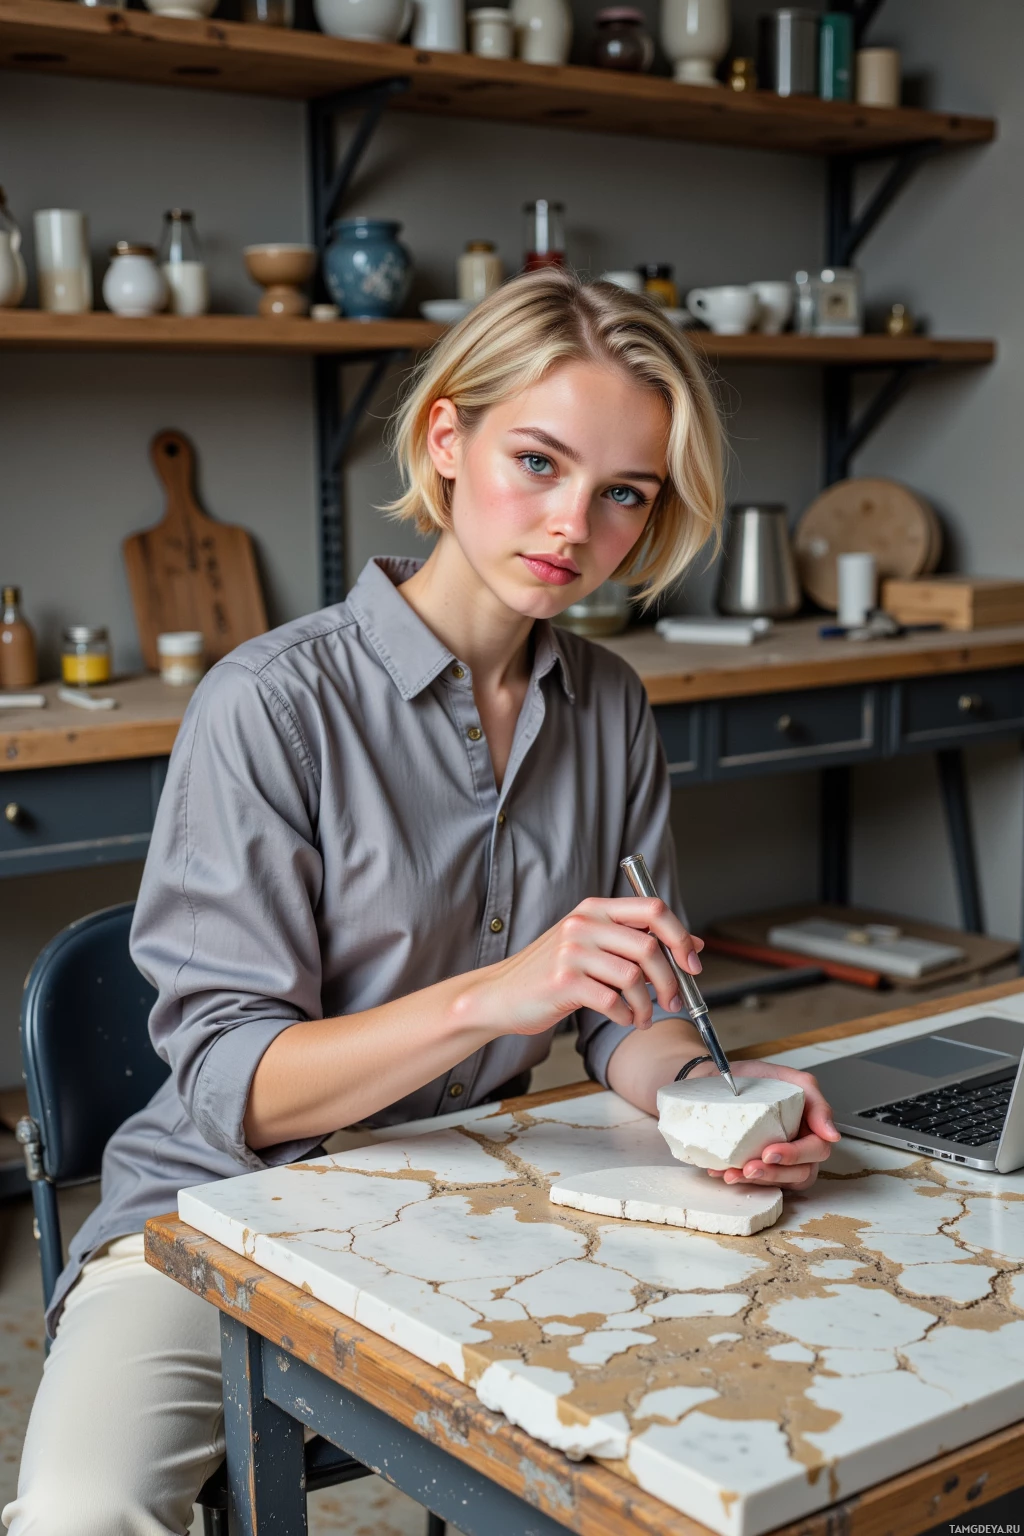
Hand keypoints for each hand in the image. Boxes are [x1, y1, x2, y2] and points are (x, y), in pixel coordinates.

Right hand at [458, 896, 703, 1038]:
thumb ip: (638, 942)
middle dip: (671, 981)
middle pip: (649, 947)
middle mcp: (584, 923)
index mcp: (595, 909)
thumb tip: (694, 946)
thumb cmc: (550, 973)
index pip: (653, 909)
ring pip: (634, 977)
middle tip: (674, 1001)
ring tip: (642, 1017)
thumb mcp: (594, 947)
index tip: (692, 965)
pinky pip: (613, 1001)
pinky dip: (626, 1015)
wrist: (501, 995)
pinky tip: (622, 1019)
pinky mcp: (564, 981)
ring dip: (647, 1005)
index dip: (680, 937)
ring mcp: (572, 951)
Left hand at [695, 1059, 840, 1191]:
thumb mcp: (787, 1078)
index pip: (817, 1150)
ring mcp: (778, 1160)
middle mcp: (797, 1147)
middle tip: (751, 1167)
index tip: (770, 1152)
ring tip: (734, 1174)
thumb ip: (815, 1101)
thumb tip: (832, 1134)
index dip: (796, 1155)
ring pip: (779, 1182)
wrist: (716, 1079)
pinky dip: (737, 1179)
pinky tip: (722, 1172)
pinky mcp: (756, 1165)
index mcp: (809, 1128)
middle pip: (800, 1174)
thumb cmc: (755, 1079)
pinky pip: (753, 1182)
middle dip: (774, 1174)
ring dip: (756, 1181)